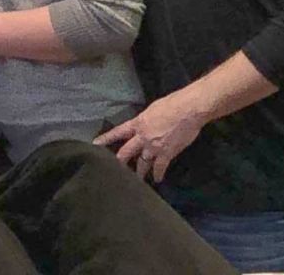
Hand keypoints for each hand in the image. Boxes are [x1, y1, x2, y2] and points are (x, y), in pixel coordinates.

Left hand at [93, 88, 207, 183]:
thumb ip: (144, 120)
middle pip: (126, 152)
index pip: (117, 132)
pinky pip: (160, 167)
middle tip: (112, 170)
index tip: (95, 144)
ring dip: (138, 172)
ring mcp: (154, 147)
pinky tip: (157, 180)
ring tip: (136, 180)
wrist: (187, 110)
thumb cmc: (171, 104)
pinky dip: (158, 174)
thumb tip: (143, 125)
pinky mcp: (167, 153)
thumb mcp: (151, 110)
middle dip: (119, 162)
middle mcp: (142, 137)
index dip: (106, 138)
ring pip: (142, 163)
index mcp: (137, 123)